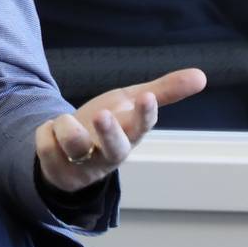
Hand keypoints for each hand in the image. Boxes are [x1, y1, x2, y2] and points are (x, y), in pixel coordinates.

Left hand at [35, 68, 207, 193]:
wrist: (70, 150)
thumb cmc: (109, 123)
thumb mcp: (131, 103)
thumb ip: (164, 91)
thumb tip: (202, 76)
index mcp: (130, 135)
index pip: (142, 126)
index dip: (145, 114)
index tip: (147, 98)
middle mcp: (109, 153)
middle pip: (115, 149)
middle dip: (109, 132)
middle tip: (102, 114)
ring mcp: (84, 165)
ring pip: (74, 146)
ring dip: (66, 127)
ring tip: (66, 120)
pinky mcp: (57, 170)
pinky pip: (46, 144)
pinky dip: (45, 131)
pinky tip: (51, 131)